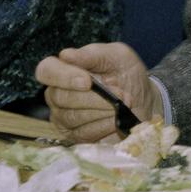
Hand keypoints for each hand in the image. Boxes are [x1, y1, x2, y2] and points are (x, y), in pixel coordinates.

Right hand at [35, 43, 156, 141]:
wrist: (144, 102)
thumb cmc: (127, 74)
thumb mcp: (117, 56)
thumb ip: (93, 54)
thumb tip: (66, 55)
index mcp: (64, 69)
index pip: (46, 70)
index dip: (64, 77)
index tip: (87, 81)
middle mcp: (57, 93)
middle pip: (61, 97)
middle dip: (95, 97)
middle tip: (122, 94)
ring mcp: (63, 118)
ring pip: (72, 117)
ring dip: (102, 111)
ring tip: (123, 105)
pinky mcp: (74, 137)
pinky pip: (83, 134)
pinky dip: (103, 126)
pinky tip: (117, 120)